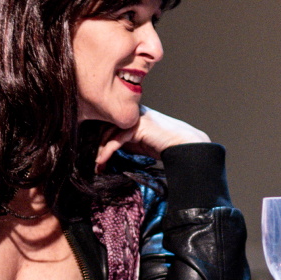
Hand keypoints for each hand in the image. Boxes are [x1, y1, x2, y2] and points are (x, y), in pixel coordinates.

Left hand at [95, 106, 209, 165]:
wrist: (185, 145)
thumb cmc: (165, 147)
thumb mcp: (139, 146)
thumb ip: (126, 144)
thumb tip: (107, 155)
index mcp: (132, 117)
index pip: (108, 125)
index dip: (99, 140)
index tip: (97, 158)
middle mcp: (132, 115)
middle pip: (105, 127)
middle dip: (97, 145)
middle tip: (95, 163)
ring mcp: (135, 118)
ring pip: (108, 131)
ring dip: (101, 150)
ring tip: (98, 165)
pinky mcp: (138, 126)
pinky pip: (117, 138)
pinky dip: (108, 150)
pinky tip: (103, 161)